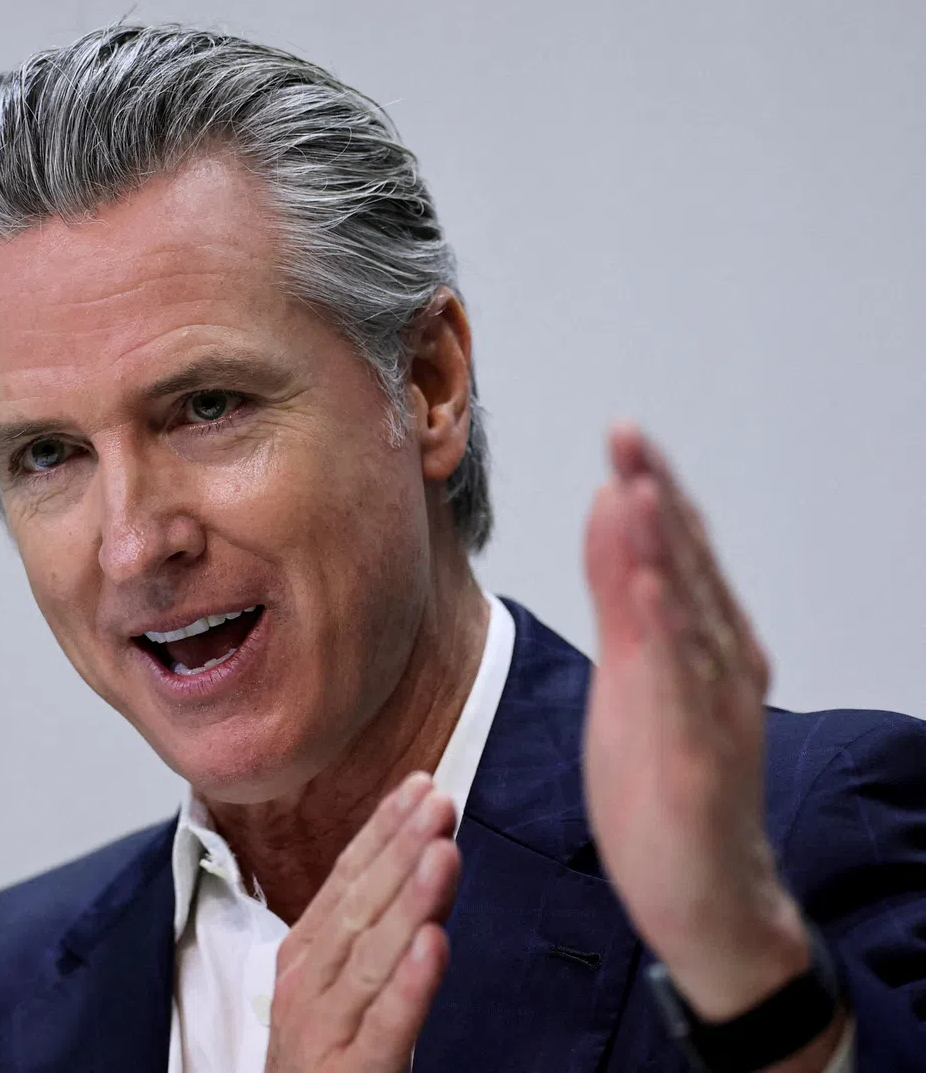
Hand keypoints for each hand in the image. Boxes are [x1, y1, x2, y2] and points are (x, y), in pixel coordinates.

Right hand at [264, 772, 459, 1072]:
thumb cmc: (328, 1054)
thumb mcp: (336, 984)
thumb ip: (368, 929)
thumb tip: (416, 856)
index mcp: (304, 954)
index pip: (346, 878)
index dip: (383, 830)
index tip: (421, 785)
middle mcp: (307, 984)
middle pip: (358, 907)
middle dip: (401, 849)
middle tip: (439, 802)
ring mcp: (323, 1031)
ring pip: (369, 957)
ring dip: (409, 901)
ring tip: (443, 854)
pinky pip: (386, 1027)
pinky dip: (409, 984)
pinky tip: (435, 945)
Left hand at [582, 423, 813, 1022]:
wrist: (704, 896)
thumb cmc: (665, 779)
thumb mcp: (631, 674)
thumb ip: (621, 594)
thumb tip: (611, 509)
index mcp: (703, 644)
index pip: (675, 552)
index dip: (651, 490)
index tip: (623, 435)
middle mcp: (721, 667)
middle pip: (687, 569)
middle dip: (656, 499)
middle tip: (628, 435)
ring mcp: (715, 713)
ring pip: (691, 618)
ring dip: (666, 552)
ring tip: (641, 489)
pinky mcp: (700, 762)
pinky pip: (683, 690)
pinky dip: (669, 636)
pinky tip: (649, 591)